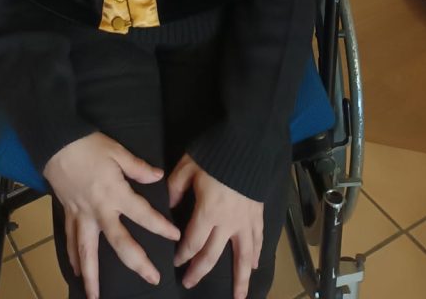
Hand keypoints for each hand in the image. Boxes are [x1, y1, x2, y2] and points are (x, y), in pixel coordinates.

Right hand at [43, 133, 179, 298]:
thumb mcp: (117, 151)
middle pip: (120, 243)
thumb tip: (158, 177)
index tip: (175, 236)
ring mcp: (81, 215)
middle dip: (137, 263)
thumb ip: (138, 167)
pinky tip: (77, 272)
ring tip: (96, 298)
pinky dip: (73, 258)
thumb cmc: (88, 145)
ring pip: (87, 251)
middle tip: (152, 279)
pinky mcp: (68, 213)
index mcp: (115, 193)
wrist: (56, 143)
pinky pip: (70, 240)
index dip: (160, 226)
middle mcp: (99, 211)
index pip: (142, 214)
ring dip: (92, 276)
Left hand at [168, 155, 263, 298]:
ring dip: (240, 278)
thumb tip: (167, 205)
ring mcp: (246, 220)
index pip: (192, 243)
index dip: (182, 255)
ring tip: (238, 297)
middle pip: (212, 255)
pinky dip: (256, 254)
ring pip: (242, 256)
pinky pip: (258, 239)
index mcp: (208, 212)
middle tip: (189, 283)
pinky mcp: (258, 213)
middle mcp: (227, 222)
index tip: (175, 262)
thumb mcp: (187, 166)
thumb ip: (175, 187)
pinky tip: (254, 265)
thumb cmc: (214, 153)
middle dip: (199, 272)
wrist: (247, 142)